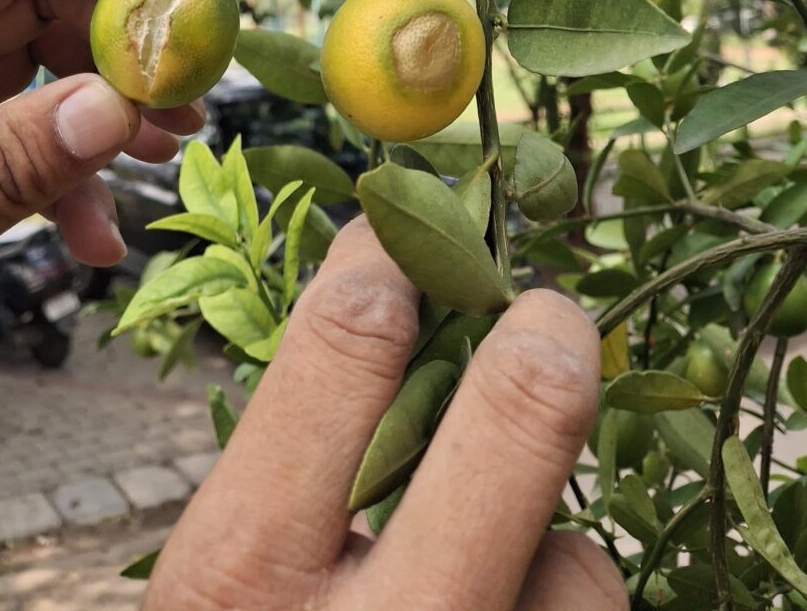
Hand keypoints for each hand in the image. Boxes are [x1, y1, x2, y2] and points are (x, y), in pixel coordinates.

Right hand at [147, 220, 626, 610]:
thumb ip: (287, 483)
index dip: (389, 264)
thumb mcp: (222, 599)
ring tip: (500, 574)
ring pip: (584, 567)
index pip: (339, 356)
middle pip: (510, 431)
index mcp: (238, 582)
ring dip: (557, 547)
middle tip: (547, 311)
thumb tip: (382, 319)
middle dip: (542, 339)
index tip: (408, 232)